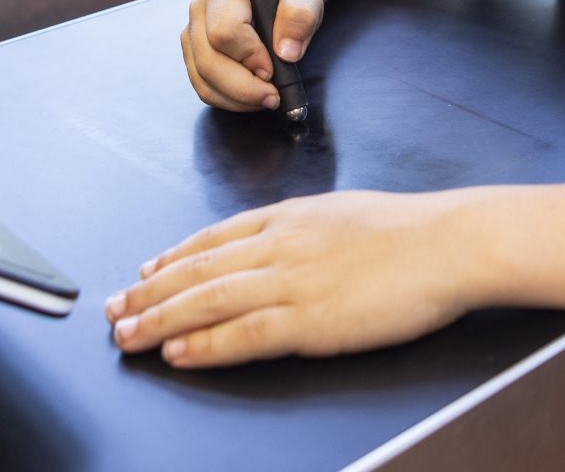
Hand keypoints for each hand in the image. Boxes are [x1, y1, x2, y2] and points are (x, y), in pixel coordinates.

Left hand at [104, 190, 482, 367]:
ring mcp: (291, 281)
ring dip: (159, 319)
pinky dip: (204, 344)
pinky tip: (177, 353)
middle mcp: (280, 245)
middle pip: (197, 269)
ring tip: (126, 335)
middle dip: (148, 291)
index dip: (174, 257)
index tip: (145, 270)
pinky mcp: (309, 319)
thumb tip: (288, 239)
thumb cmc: (414, 231)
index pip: (215, 237)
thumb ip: (309, 228)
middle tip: (113, 308)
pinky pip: (242, 334)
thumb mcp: (347, 212)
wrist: (451, 243)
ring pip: (207, 300)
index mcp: (292, 217)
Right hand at [180, 0, 323, 111]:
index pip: (225, 31)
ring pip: (203, 80)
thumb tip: (286, 52)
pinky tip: (252, 97)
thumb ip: (300, 17)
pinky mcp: (193, 57)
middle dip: (243, 87)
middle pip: (208, 61)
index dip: (249, 57)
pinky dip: (229, 101)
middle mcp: (200, 12)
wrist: (273, 0)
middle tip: (273, 96)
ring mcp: (192, 36)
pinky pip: (203, 89)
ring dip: (237, 98)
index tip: (272, 69)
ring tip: (266, 97)